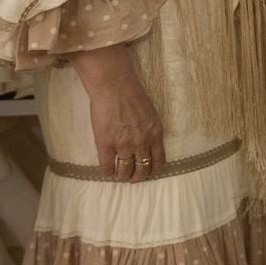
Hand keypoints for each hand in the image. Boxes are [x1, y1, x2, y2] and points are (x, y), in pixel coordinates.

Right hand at [69, 45, 165, 182]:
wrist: (114, 86)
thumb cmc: (133, 95)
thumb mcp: (151, 114)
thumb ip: (150, 130)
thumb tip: (147, 142)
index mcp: (155, 134)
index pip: (159, 161)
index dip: (153, 170)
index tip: (147, 172)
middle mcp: (142, 143)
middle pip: (142, 170)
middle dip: (137, 177)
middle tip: (132, 178)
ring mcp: (124, 146)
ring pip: (125, 171)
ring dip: (122, 176)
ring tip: (118, 175)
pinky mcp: (106, 145)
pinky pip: (107, 167)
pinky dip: (107, 172)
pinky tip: (106, 171)